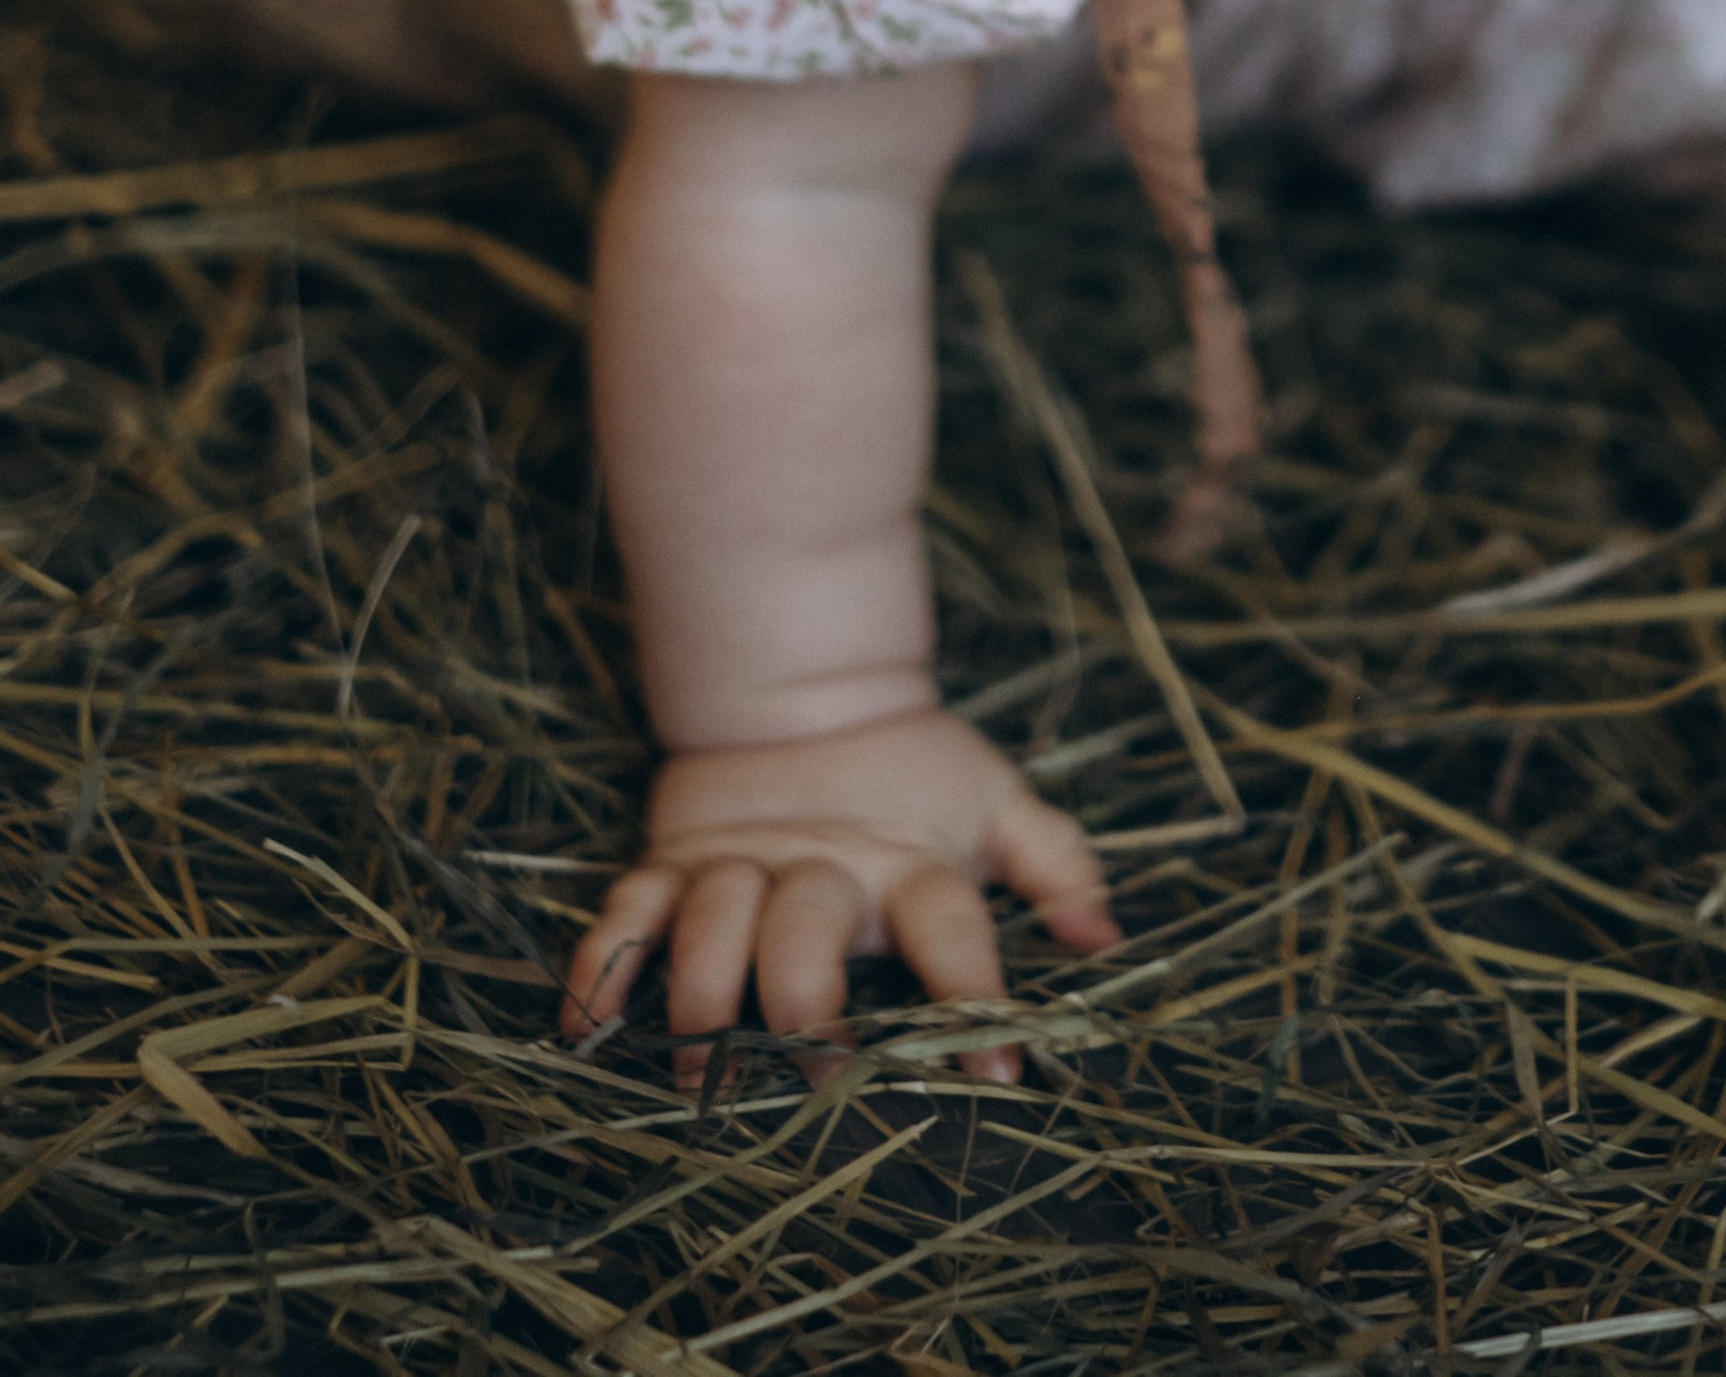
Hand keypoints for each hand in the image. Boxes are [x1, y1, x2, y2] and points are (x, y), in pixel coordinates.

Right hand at [561, 704, 1119, 1083]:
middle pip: (807, 928)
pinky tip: (583, 1030)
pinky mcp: (672, 863)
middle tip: (817, 1071)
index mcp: (905, 860)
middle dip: (808, 999)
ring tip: (701, 1066)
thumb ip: (1054, 865)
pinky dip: (601, 966)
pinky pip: (625, 912)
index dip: (976, 990)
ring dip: (703, 991)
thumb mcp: (993, 805)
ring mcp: (737, 863)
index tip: (1001, 1068)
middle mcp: (820, 865)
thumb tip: (1106, 941)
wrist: (804, 690)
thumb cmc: (912, 773)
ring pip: (711, 919)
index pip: (948, 923)